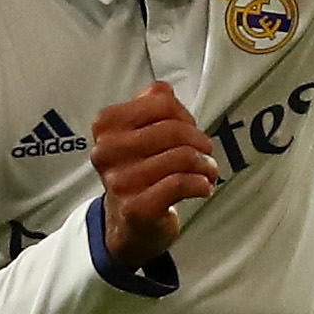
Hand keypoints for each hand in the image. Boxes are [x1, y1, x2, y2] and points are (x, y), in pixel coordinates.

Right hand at [92, 80, 218, 265]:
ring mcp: (120, 181)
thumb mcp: (137, 131)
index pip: (161, 102)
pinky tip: (202, 187)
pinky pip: (182, 184)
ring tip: (207, 172)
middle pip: (175, 130)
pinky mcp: (137, 207)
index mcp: (106, 125)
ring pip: (183, 157)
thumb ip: (151, 104)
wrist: (127, 223)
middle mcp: (107, 151)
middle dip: (200, 142)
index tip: (191, 129)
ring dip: (206, 166)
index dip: (186, 115)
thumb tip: (164, 90)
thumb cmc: (139, 171)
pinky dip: (201, 184)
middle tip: (205, 153)